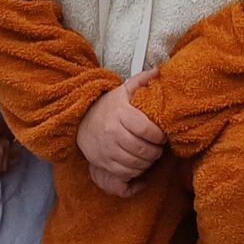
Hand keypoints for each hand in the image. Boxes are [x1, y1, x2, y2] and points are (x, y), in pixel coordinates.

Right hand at [76, 70, 165, 194]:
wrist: (81, 122)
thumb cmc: (107, 107)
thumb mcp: (122, 91)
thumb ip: (141, 80)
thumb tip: (158, 71)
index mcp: (120, 113)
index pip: (145, 129)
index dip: (158, 135)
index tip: (162, 136)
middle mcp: (113, 132)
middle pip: (142, 148)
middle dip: (156, 151)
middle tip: (159, 148)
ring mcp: (107, 149)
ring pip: (135, 162)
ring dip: (148, 162)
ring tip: (150, 155)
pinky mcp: (104, 162)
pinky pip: (125, 172)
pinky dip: (136, 170)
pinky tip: (139, 163)